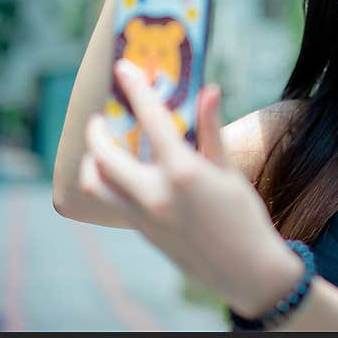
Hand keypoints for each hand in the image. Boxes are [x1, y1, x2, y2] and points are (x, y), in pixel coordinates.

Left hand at [78, 59, 299, 316]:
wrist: (245, 270)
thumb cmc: (244, 217)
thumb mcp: (230, 170)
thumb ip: (211, 130)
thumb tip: (210, 91)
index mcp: (182, 172)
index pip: (151, 119)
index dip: (136, 88)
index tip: (124, 67)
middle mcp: (154, 194)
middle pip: (103, 154)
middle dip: (97, 129)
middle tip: (103, 116)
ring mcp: (143, 215)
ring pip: (94, 182)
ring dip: (92, 160)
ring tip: (104, 147)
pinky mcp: (141, 231)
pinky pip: (110, 200)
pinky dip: (107, 181)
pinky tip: (123, 172)